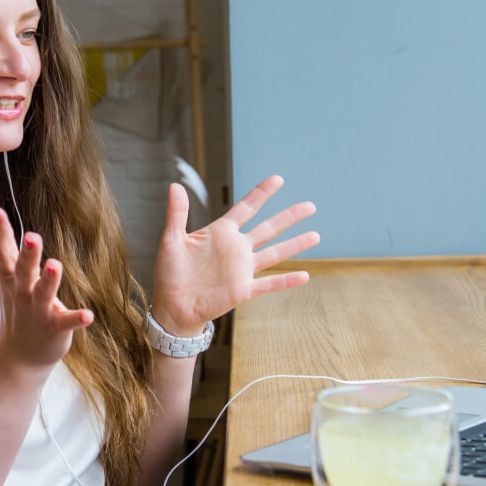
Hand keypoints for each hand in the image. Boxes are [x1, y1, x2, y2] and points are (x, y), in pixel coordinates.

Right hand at [0, 207, 92, 370]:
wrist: (20, 356)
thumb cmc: (17, 308)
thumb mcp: (6, 276)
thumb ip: (3, 245)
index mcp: (12, 278)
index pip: (2, 251)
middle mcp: (23, 293)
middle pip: (23, 270)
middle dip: (28, 254)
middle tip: (32, 237)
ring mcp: (38, 311)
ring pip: (44, 292)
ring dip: (49, 279)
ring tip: (54, 264)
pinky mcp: (55, 327)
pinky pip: (66, 322)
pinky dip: (76, 318)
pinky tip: (88, 315)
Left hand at [151, 175, 319, 335]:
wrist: (171, 306)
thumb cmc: (170, 273)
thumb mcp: (171, 240)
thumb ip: (177, 214)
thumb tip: (176, 185)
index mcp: (221, 233)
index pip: (246, 208)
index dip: (262, 194)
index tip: (278, 179)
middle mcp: (236, 248)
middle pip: (269, 228)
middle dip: (289, 217)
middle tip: (310, 206)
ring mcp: (242, 269)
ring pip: (275, 253)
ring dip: (295, 245)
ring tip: (316, 235)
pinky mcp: (243, 290)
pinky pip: (269, 283)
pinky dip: (286, 280)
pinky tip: (304, 275)